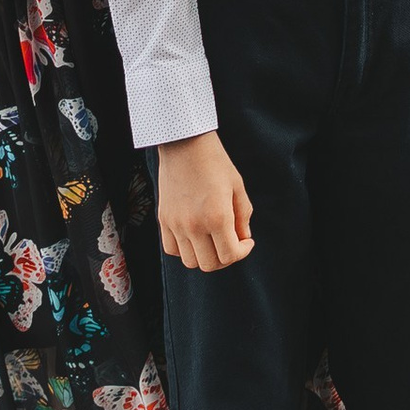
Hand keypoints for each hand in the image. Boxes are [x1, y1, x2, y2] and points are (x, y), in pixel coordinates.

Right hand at [157, 132, 253, 271]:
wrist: (185, 144)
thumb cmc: (215, 161)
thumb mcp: (237, 186)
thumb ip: (243, 216)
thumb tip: (243, 238)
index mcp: (217, 217)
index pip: (230, 255)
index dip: (242, 252)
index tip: (246, 242)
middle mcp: (194, 226)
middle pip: (210, 265)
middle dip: (226, 258)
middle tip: (231, 243)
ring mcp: (176, 225)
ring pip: (190, 262)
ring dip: (205, 256)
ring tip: (213, 240)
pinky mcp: (164, 220)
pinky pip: (172, 249)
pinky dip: (185, 250)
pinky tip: (194, 236)